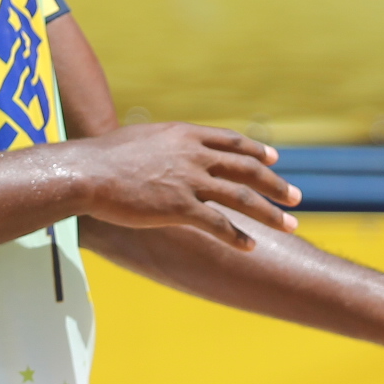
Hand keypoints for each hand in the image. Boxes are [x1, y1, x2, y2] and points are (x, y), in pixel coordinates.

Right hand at [72, 122, 301, 248]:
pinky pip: (217, 225)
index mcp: (187, 135)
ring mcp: (189, 181)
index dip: (257, 151)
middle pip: (247, 170)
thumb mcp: (143, 138)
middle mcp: (194, 155)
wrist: (86, 172)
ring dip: (270, 214)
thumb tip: (168, 148)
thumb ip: (165, 144)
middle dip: (276, 185)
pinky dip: (238, 237)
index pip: (233, 142)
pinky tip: (251, 248)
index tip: (275, 160)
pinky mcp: (179, 208)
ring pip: (241, 198)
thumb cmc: (105, 157)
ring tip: (290, 225)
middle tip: (297, 197)